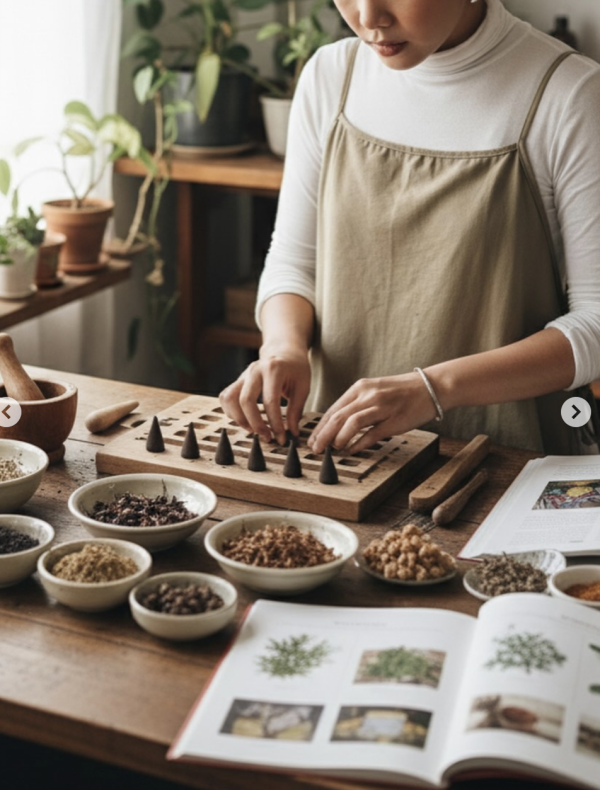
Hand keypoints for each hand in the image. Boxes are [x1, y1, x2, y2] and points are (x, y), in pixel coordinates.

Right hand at [219, 345, 310, 444]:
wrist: (284, 351)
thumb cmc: (296, 368)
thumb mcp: (303, 386)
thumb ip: (296, 410)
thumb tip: (292, 433)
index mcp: (273, 369)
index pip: (270, 401)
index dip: (275, 424)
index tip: (281, 438)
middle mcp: (254, 370)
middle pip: (246, 401)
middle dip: (256, 424)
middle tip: (268, 438)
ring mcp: (243, 374)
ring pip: (230, 399)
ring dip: (239, 419)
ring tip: (254, 430)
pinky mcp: (237, 380)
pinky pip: (226, 397)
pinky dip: (232, 412)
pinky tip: (245, 420)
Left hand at [308, 372, 437, 453]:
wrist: (430, 387)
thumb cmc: (401, 391)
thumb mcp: (374, 390)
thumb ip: (357, 404)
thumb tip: (337, 423)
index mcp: (360, 387)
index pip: (333, 409)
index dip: (320, 426)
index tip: (312, 439)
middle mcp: (368, 395)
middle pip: (338, 417)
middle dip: (323, 435)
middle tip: (315, 449)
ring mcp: (381, 407)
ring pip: (351, 424)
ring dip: (338, 439)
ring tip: (332, 450)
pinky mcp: (393, 420)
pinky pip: (371, 434)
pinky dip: (358, 444)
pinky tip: (351, 451)